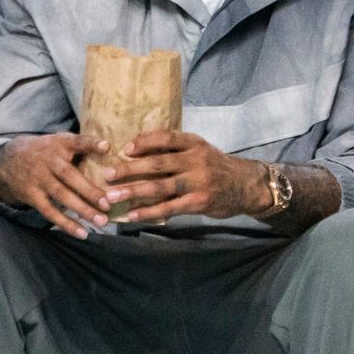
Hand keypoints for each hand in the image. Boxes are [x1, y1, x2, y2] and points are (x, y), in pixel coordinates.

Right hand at [0, 133, 112, 238]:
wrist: (6, 161)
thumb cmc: (44, 151)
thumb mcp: (58, 141)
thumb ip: (80, 146)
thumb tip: (111, 151)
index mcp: (59, 144)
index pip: (76, 142)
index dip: (91, 144)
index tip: (107, 147)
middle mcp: (48, 161)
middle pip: (70, 176)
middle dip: (89, 190)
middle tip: (108, 203)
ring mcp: (39, 179)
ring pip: (61, 196)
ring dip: (82, 210)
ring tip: (101, 221)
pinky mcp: (32, 196)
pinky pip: (50, 212)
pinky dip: (66, 224)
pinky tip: (82, 233)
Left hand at [103, 131, 270, 223]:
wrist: (247, 186)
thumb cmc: (217, 167)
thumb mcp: (201, 150)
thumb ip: (177, 150)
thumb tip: (138, 150)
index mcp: (194, 143)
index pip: (166, 138)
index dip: (144, 142)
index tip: (124, 148)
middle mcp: (196, 160)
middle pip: (157, 163)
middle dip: (129, 169)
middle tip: (107, 174)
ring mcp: (198, 182)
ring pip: (160, 186)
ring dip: (133, 191)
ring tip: (111, 196)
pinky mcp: (198, 202)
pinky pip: (169, 207)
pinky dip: (149, 211)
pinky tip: (132, 215)